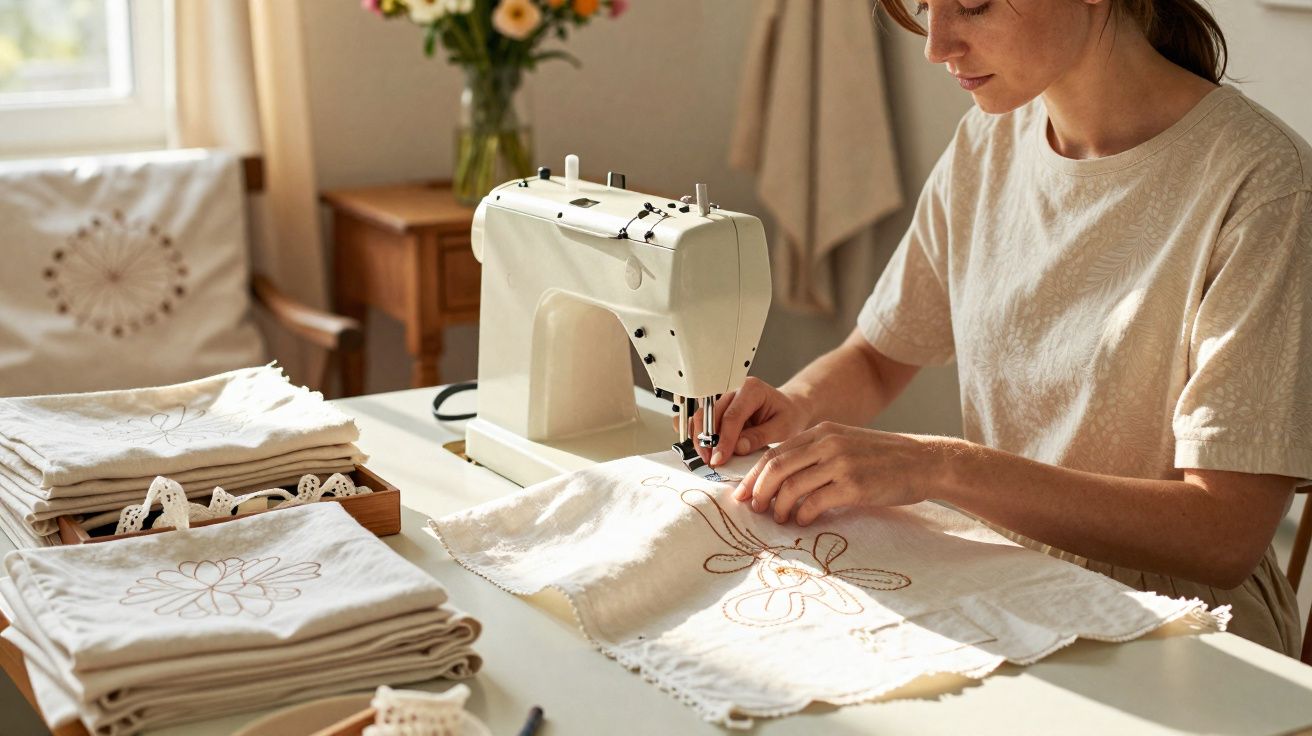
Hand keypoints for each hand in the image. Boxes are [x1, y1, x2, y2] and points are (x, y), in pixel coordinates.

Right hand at [678, 377, 810, 466]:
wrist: (789, 409)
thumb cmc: (788, 415)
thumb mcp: (782, 427)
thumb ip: (760, 436)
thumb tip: (737, 447)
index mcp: (751, 389)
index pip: (732, 415)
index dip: (724, 439)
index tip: (719, 458)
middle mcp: (733, 389)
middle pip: (710, 413)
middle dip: (707, 440)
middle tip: (710, 461)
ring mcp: (723, 398)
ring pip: (701, 416)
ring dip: (700, 438)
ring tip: (707, 457)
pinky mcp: (718, 408)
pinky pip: (702, 419)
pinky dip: (699, 434)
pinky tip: (703, 448)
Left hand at [731, 422, 951, 525]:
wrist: (924, 461)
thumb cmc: (884, 458)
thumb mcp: (847, 442)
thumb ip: (817, 453)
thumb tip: (782, 478)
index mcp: (823, 431)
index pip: (775, 452)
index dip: (754, 475)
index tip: (743, 493)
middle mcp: (828, 443)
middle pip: (776, 468)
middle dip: (758, 492)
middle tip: (754, 508)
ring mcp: (841, 463)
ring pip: (791, 487)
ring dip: (779, 507)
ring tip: (780, 518)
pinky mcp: (854, 486)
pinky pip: (814, 503)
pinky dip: (802, 515)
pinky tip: (804, 520)